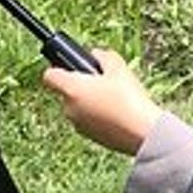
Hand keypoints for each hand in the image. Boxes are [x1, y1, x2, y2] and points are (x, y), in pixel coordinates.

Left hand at [40, 49, 163, 156]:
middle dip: (81, 85)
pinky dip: (97, 115)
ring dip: (89, 101)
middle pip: (66, 92)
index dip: (58, 68)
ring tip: (114, 99)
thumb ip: (104, 56)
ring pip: (78, 107)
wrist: (143, 132)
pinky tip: (117, 113)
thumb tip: (96, 55)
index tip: (71, 66)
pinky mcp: (90, 137)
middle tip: (102, 82)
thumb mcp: (119, 68)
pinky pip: (88, 121)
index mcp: (71, 89)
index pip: (49, 76)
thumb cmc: (129, 99)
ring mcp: (78, 125)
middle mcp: (69, 108)